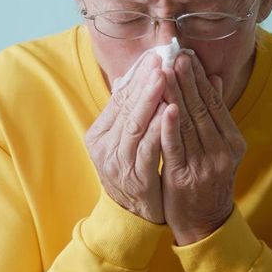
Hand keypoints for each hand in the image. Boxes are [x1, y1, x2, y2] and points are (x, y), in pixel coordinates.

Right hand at [85, 51, 168, 222]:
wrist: (136, 215)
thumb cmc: (136, 171)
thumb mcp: (129, 139)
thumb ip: (131, 110)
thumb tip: (133, 75)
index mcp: (100, 133)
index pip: (118, 97)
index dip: (136, 75)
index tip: (154, 55)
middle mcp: (104, 147)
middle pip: (125, 107)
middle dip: (144, 81)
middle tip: (160, 59)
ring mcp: (118, 164)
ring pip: (134, 125)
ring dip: (150, 99)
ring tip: (165, 77)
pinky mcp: (136, 178)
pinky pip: (147, 149)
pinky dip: (159, 129)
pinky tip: (171, 112)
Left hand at [160, 51, 246, 244]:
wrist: (204, 223)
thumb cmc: (207, 182)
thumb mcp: (219, 148)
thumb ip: (216, 116)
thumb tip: (213, 78)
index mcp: (233, 142)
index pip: (215, 103)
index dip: (200, 78)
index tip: (187, 55)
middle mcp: (222, 151)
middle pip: (203, 109)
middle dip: (187, 80)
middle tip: (175, 54)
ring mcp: (205, 165)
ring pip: (188, 124)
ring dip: (177, 95)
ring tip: (166, 71)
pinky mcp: (184, 177)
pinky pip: (175, 147)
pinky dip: (169, 126)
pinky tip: (165, 108)